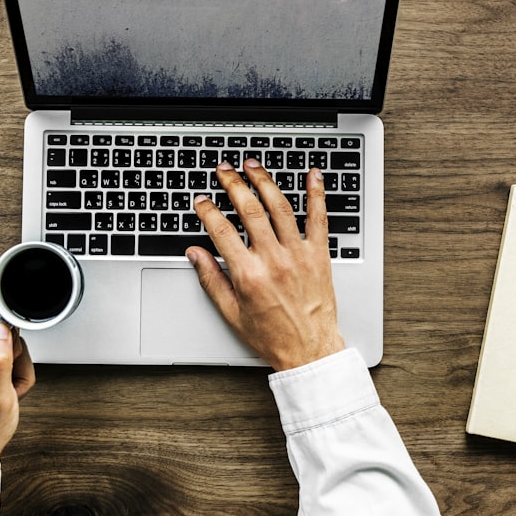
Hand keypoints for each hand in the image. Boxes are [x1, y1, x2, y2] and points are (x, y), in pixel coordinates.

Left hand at [0, 305, 35, 473]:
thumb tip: (1, 328)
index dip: (6, 335)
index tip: (9, 359)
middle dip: (12, 352)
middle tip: (7, 379)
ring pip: (3, 339)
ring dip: (14, 363)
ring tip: (6, 387)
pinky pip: (0, 351)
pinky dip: (10, 368)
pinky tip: (4, 387)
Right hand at [187, 159, 344, 370]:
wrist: (310, 350)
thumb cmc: (272, 336)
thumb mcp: (231, 313)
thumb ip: (211, 279)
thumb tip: (195, 254)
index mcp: (248, 275)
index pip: (221, 231)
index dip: (208, 211)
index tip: (201, 201)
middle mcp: (273, 260)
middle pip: (249, 210)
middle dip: (233, 184)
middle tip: (224, 170)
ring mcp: (298, 255)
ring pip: (280, 207)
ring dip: (265, 182)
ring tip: (253, 166)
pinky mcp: (319, 255)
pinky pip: (319, 219)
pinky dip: (316, 194)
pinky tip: (313, 176)